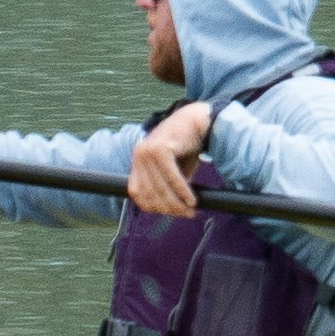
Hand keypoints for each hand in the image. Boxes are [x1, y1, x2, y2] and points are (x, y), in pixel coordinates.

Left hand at [125, 99, 213, 219]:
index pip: (137, 193)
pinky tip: (192, 200)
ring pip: (161, 188)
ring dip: (177, 203)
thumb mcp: (171, 169)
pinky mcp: (161, 149)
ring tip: (190, 210)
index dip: (153, 207)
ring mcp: (147, 151)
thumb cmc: (185, 146)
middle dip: (169, 208)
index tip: (171, 213)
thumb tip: (171, 210)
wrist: (197, 121)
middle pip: (150, 193)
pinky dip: (183, 191)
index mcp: (137, 161)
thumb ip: (166, 186)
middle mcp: (139, 155)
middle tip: (186, 214)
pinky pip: (172, 178)